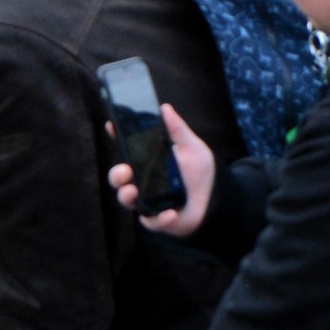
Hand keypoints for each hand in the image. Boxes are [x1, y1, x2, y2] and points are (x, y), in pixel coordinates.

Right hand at [107, 103, 215, 234]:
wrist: (217, 199)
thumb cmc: (200, 173)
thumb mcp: (191, 147)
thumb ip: (177, 130)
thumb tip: (165, 108)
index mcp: (147, 163)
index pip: (127, 151)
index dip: (117, 138)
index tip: (111, 126)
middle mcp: (142, 182)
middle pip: (119, 179)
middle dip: (116, 175)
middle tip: (124, 172)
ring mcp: (147, 201)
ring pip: (127, 200)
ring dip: (126, 196)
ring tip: (132, 192)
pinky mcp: (158, 220)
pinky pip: (152, 221)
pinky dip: (159, 219)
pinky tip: (169, 213)